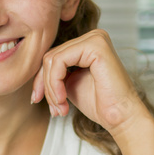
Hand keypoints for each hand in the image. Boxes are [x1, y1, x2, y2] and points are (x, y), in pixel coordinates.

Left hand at [31, 29, 149, 134]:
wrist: (121, 117)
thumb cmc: (100, 104)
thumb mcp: (69, 83)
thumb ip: (55, 73)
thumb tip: (33, 72)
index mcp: (87, 44)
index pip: (52, 56)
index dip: (41, 80)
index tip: (39, 100)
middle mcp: (93, 36)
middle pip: (50, 56)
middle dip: (45, 85)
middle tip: (54, 108)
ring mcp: (95, 38)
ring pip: (52, 59)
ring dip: (50, 88)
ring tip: (59, 107)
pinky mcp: (95, 45)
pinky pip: (59, 61)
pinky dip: (55, 83)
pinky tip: (62, 99)